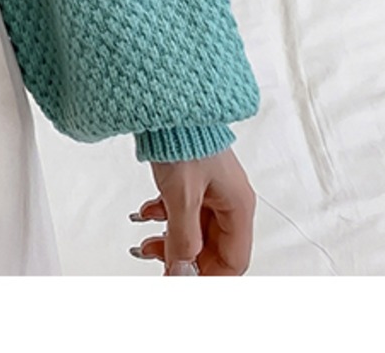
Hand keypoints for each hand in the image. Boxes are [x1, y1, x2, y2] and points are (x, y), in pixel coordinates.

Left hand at [129, 148, 255, 274]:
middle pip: (214, 247)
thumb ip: (183, 239)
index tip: (183, 284)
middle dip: (186, 261)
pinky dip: (165, 218)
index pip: (233, 260)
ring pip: (196, 229)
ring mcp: (210, 187)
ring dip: (171, 240)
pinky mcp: (192, 177)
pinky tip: (146, 215)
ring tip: (145, 245)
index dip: (209, 278)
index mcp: (238, 205)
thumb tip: (182, 274)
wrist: (166, 99)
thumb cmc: (183, 136)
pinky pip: (183, 209)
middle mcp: (229, 198)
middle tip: (159, 268)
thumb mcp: (181, 196)